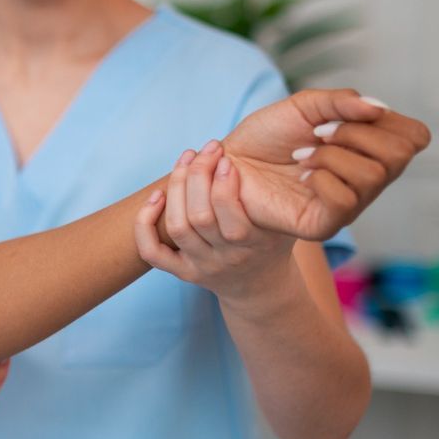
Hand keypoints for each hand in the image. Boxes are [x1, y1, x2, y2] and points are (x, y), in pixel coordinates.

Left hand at [135, 145, 296, 303]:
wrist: (261, 288)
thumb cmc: (273, 240)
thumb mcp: (287, 222)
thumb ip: (285, 197)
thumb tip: (294, 153)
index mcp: (256, 243)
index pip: (230, 213)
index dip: (223, 183)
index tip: (225, 157)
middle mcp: (226, 258)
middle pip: (198, 216)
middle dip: (197, 176)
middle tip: (204, 150)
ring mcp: (201, 266)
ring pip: (176, 227)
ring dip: (175, 188)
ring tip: (185, 161)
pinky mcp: (182, 272)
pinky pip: (152, 252)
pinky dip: (145, 223)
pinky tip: (155, 197)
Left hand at [223, 89, 429, 239]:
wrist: (229, 161)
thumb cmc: (267, 136)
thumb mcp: (305, 105)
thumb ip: (341, 101)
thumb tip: (377, 108)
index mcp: (372, 150)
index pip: (415, 137)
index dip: (388, 120)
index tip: (347, 114)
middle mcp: (368, 180)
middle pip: (399, 155)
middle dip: (356, 133)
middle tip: (319, 133)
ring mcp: (349, 204)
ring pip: (373, 175)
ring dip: (332, 154)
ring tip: (302, 155)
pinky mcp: (324, 224)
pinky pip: (345, 201)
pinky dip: (323, 177)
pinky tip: (302, 175)